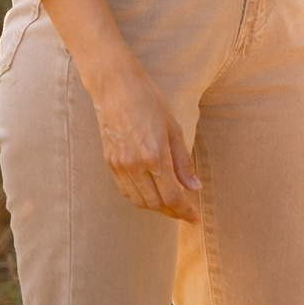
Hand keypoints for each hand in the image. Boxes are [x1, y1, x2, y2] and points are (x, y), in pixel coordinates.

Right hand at [85, 61, 202, 220]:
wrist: (116, 87)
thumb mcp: (173, 128)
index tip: (194, 218)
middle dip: (172, 212)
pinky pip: (126, 190)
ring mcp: (119, 165)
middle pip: (155, 204)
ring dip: (156, 207)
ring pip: (139, 201)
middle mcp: (134, 165)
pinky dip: (139, 197)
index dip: (184, 211)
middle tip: (185, 212)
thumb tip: (194, 188)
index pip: (172, 196)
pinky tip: (150, 192)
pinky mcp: (109, 162)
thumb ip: (183, 162)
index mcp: (154, 155)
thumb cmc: (149, 101)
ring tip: (170, 204)